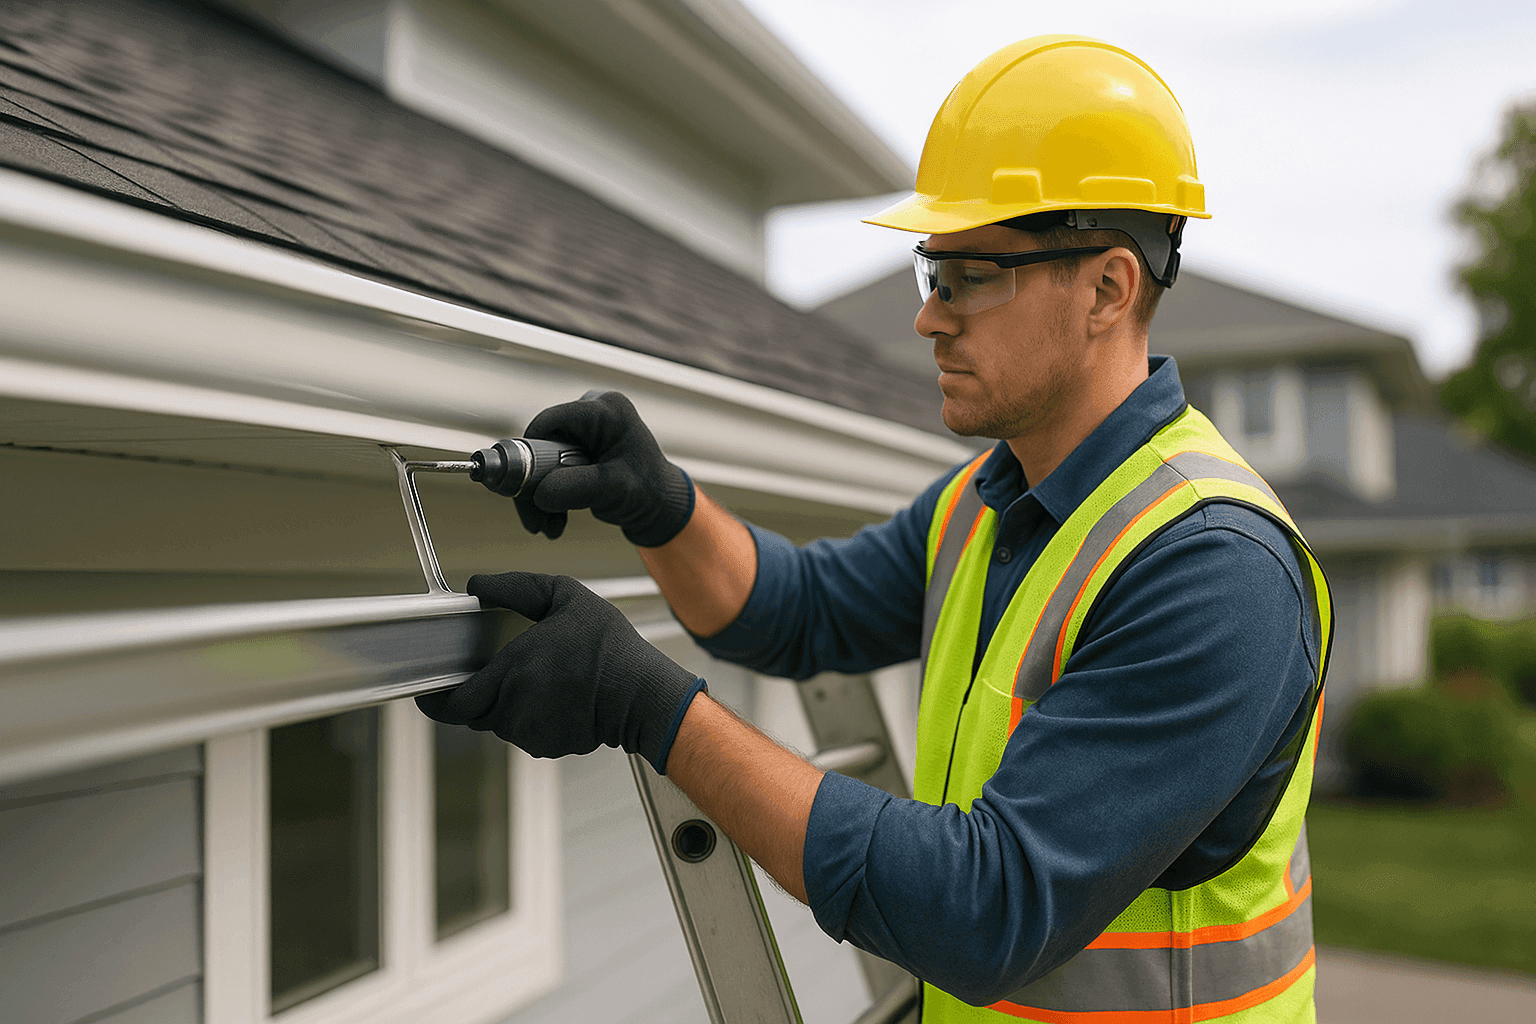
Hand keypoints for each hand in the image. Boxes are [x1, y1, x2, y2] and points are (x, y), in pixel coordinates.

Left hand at [415, 572, 705, 772]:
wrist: (643, 695)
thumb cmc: (610, 648)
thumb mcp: (566, 597)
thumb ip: (517, 587)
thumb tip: (479, 585)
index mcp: (513, 672)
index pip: (453, 702)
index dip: (434, 701)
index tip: (428, 693)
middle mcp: (515, 708)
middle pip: (475, 710)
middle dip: (479, 692)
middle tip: (502, 670)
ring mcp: (531, 732)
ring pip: (501, 720)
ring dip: (510, 702)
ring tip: (543, 679)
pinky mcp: (547, 746)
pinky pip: (525, 732)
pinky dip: (532, 717)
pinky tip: (558, 697)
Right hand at [516, 391, 694, 544]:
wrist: (660, 505)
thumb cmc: (649, 490)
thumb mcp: (612, 489)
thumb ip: (575, 488)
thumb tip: (538, 494)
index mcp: (606, 411)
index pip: (551, 421)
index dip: (531, 452)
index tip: (523, 487)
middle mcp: (592, 413)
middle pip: (542, 444)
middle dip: (534, 485)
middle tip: (535, 519)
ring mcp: (585, 430)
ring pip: (541, 460)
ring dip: (539, 496)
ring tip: (547, 526)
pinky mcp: (579, 447)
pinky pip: (550, 469)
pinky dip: (549, 495)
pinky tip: (555, 520)